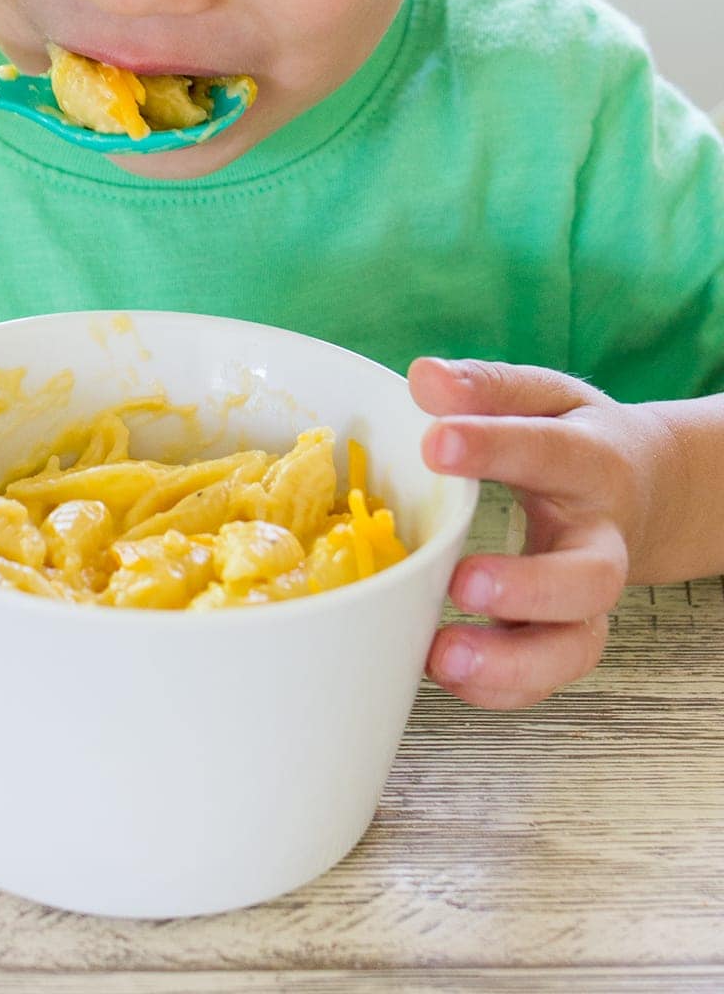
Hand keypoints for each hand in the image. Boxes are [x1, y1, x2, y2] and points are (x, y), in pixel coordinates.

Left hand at [408, 356, 664, 709]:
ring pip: (575, 645)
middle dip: (528, 587)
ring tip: (444, 656)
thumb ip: (485, 387)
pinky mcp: (569, 635)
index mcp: (591, 463)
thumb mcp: (540, 396)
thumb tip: (423, 378)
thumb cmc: (574, 437)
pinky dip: (501, 688)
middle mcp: (600, 537)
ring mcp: (588, 597)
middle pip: (588, 577)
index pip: (546, 452)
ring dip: (513, 661)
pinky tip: (446, 674)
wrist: (642, 486)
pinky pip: (547, 676)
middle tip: (462, 583)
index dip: (491, 448)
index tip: (433, 441)